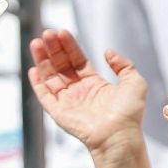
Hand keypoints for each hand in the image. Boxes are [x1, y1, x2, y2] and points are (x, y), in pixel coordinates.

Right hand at [28, 29, 148, 152]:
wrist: (119, 135)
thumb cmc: (129, 113)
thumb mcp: (134, 82)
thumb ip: (123, 64)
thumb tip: (107, 51)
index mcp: (94, 84)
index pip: (77, 60)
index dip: (69, 46)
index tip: (61, 32)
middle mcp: (78, 91)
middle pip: (61, 65)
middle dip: (53, 48)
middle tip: (46, 33)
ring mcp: (67, 101)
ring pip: (50, 76)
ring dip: (42, 59)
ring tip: (36, 42)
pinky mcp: (58, 112)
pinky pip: (44, 95)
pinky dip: (37, 83)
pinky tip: (33, 69)